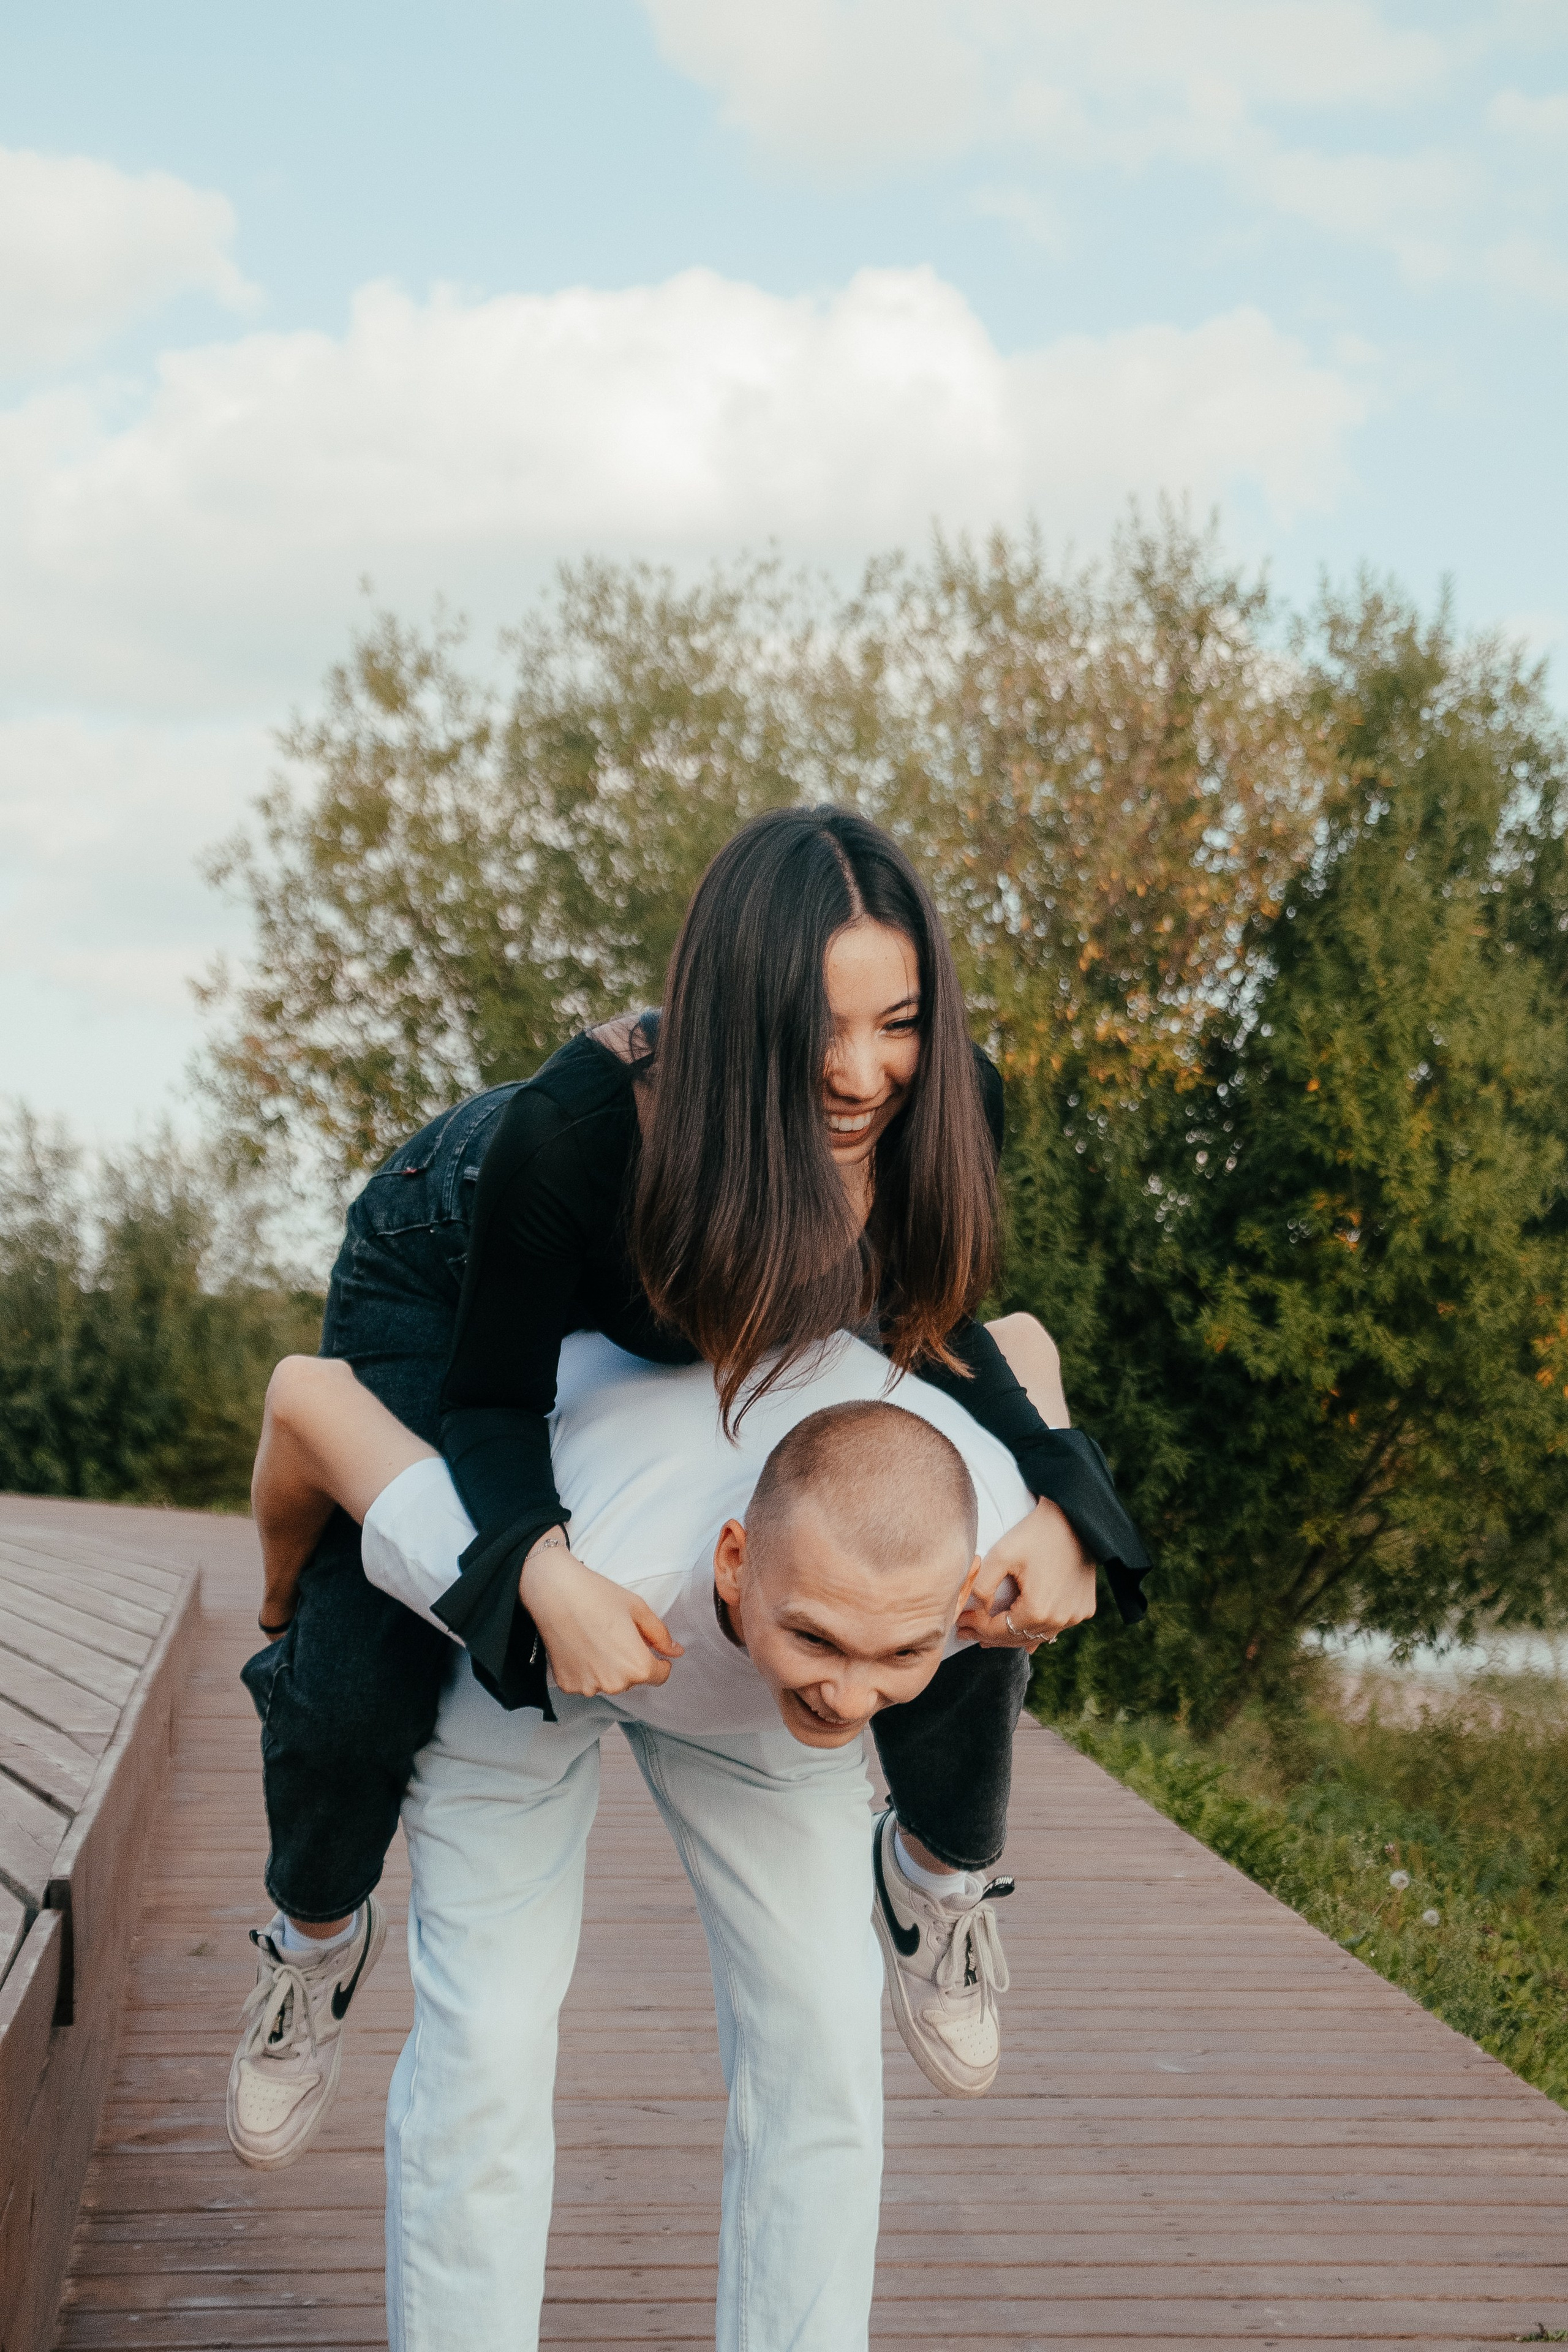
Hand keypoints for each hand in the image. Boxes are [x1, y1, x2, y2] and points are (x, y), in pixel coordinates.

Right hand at [519, 1533, 683, 1696]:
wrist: (554, 1592)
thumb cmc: (598, 1596)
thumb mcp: (638, 1609)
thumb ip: (660, 1635)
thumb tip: (676, 1652)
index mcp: (638, 1667)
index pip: (660, 1676)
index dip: (658, 1660)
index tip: (647, 1645)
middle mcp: (615, 1684)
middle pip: (633, 1679)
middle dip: (631, 1661)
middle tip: (615, 1634)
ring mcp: (589, 1687)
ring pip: (609, 1681)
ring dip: (609, 1667)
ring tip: (596, 1638)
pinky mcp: (568, 1685)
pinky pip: (587, 1681)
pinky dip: (587, 1669)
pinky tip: (580, 1646)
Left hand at [959, 1498, 1096, 1650]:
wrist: (1075, 1519)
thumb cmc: (1036, 1533)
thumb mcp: (1001, 1555)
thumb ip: (983, 1586)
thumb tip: (977, 1610)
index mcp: (1038, 1610)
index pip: (999, 1630)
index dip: (976, 1627)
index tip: (960, 1622)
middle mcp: (1059, 1620)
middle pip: (1016, 1638)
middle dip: (989, 1636)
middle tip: (967, 1632)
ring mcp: (1074, 1617)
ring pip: (1035, 1636)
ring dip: (1012, 1636)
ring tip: (988, 1635)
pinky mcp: (1084, 1609)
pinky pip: (1054, 1628)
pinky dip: (1035, 1631)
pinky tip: (1022, 1635)